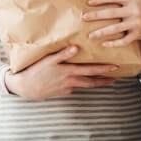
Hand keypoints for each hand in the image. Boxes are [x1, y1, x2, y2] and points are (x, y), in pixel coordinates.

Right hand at [4, 46, 118, 100]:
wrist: (25, 87)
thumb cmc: (35, 71)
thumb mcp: (48, 60)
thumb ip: (62, 54)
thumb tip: (76, 48)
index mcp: (69, 72)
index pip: (90, 70)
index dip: (103, 69)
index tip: (115, 68)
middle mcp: (70, 81)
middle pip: (91, 81)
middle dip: (104, 79)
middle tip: (116, 78)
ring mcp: (66, 88)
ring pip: (84, 85)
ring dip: (95, 83)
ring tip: (104, 81)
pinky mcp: (61, 92)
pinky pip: (73, 87)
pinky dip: (79, 84)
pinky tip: (79, 81)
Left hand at [82, 0, 140, 50]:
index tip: (89, 2)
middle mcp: (135, 10)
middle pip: (112, 13)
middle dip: (96, 15)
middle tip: (84, 17)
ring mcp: (136, 23)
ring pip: (115, 28)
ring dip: (101, 32)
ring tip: (90, 35)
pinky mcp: (137, 35)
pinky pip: (124, 40)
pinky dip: (114, 43)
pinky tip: (104, 44)